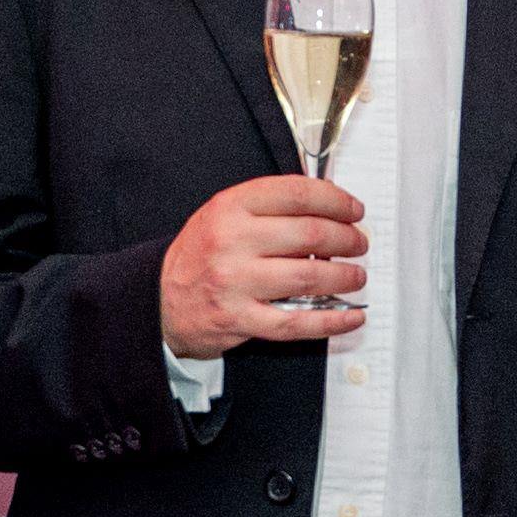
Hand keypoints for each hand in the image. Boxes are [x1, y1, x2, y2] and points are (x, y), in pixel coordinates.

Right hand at [159, 175, 366, 357]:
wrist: (158, 301)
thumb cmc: (199, 256)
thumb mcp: (222, 214)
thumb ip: (268, 207)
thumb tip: (327, 208)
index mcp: (230, 207)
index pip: (297, 193)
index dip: (335, 200)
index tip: (353, 210)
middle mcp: (232, 241)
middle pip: (310, 233)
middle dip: (347, 238)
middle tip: (358, 243)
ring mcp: (236, 282)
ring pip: (309, 276)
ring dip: (345, 276)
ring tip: (356, 275)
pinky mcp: (240, 319)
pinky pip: (297, 322)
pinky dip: (331, 320)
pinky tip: (351, 315)